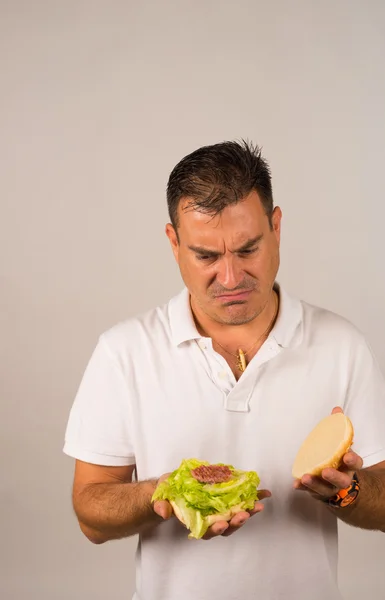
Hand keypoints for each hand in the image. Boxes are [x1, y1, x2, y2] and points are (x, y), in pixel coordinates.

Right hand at [152, 473, 271, 538]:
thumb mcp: (161, 497)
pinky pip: (240, 501)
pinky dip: (252, 498)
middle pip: (226, 526)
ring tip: (258, 505)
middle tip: (244, 515)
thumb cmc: (167, 494)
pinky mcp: (226, 499)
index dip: (215, 529)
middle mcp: (209, 519)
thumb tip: (164, 511)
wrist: (172, 487)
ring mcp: (219, 510)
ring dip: (248, 512)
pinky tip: (263, 494)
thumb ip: (162, 505)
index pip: (207, 530)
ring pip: (236, 516)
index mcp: (195, 521)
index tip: (221, 525)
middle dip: (236, 522)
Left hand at [293, 406, 362, 500]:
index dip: (353, 460)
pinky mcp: (319, 493)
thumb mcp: (339, 443)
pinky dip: (303, 488)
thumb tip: (336, 410)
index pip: (356, 463)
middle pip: (342, 480)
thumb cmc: (337, 458)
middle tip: (325, 471)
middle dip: (334, 476)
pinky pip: (311, 492)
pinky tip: (296, 484)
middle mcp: (343, 478)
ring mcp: (331, 487)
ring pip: (325, 489)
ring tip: (305, 477)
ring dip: (315, 484)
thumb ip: (337, 427)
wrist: (338, 481)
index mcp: (349, 465)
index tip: (347, 456)